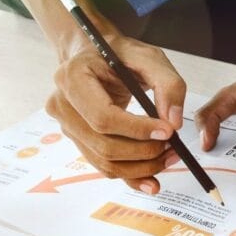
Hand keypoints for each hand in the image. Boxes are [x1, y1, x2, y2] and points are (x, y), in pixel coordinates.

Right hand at [46, 30, 186, 193]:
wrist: (95, 55)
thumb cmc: (120, 55)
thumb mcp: (150, 58)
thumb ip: (169, 85)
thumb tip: (173, 122)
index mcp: (73, 78)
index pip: (103, 116)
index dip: (137, 130)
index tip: (167, 131)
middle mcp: (62, 105)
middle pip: (103, 144)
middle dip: (143, 151)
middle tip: (173, 146)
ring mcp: (67, 126)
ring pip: (104, 161)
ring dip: (141, 167)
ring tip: (169, 157)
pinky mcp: (79, 140)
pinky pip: (104, 167)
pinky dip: (130, 176)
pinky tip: (152, 181)